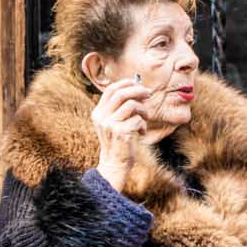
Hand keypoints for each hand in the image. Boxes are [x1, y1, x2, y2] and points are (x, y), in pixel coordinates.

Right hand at [92, 76, 160, 191]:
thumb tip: (138, 88)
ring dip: (143, 110)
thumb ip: (121, 107)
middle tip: (148, 94)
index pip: (110, 90)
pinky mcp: (120, 133)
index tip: (138, 84)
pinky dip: (143, 125)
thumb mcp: (115, 122)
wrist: (115, 163)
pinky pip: (137, 119)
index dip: (125, 83)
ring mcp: (110, 125)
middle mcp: (101, 117)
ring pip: (131, 105)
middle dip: (138, 91)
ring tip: (145, 118)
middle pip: (121, 94)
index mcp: (98, 112)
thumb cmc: (119, 141)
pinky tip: (141, 132)